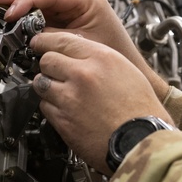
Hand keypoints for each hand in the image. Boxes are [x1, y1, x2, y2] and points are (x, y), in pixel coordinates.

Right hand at [0, 0, 169, 99]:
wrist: (127, 72)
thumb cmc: (115, 57)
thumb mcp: (79, 45)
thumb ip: (50, 37)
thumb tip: (23, 34)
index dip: (25, 2)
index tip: (9, 13)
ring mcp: (69, 9)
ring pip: (34, 2)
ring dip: (12, 6)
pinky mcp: (63, 20)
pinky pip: (37, 14)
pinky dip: (20, 17)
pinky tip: (5, 19)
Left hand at [30, 31, 172, 173]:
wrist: (141, 141)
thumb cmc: (141, 110)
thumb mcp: (128, 71)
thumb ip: (99, 59)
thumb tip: (80, 54)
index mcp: (101, 58)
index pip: (61, 40)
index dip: (46, 41)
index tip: (40, 42)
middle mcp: (82, 74)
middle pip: (46, 60)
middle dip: (49, 65)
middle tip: (56, 70)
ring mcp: (69, 97)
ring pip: (41, 83)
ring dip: (48, 85)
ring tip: (63, 92)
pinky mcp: (62, 120)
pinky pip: (45, 106)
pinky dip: (51, 106)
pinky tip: (67, 109)